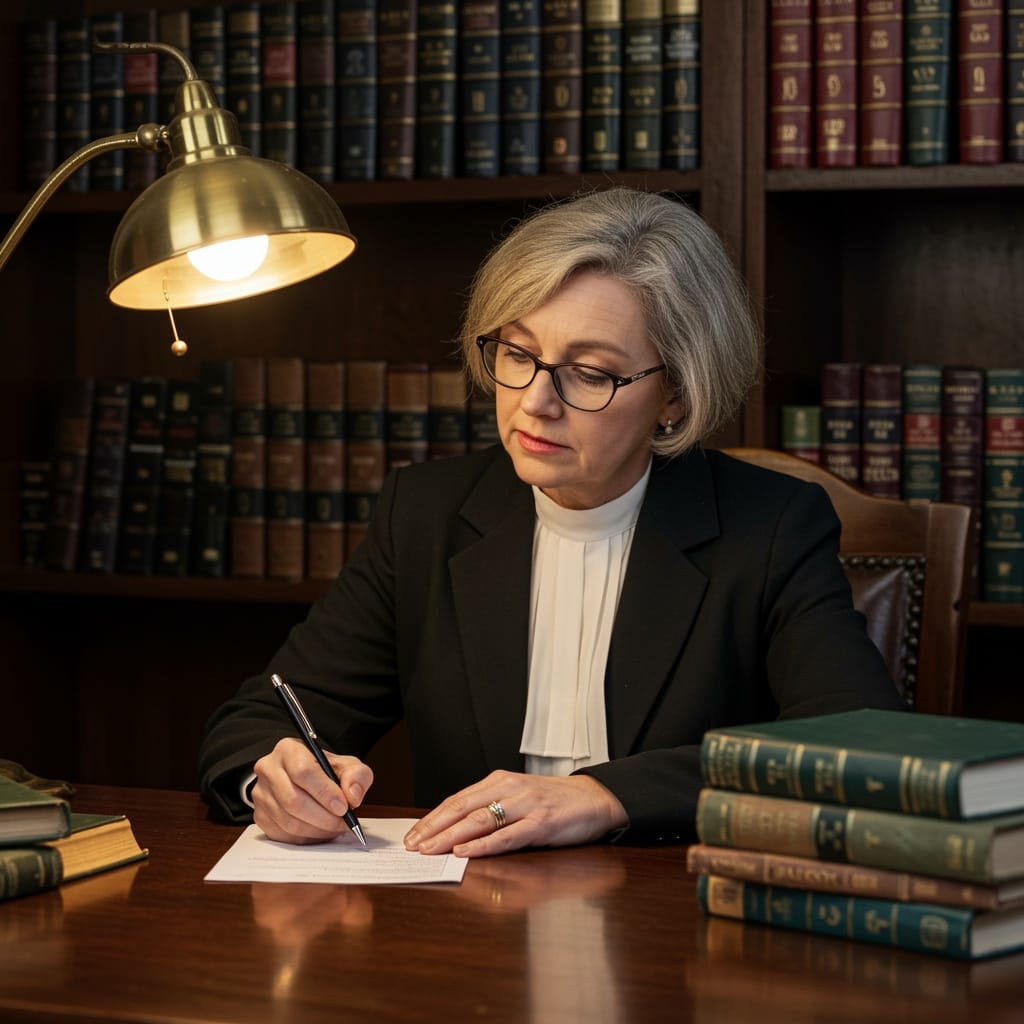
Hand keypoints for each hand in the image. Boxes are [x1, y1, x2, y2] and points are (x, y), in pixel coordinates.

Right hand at [251, 737, 372, 843]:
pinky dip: (306, 838)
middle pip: (294, 800)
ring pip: (289, 821)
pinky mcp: (260, 816)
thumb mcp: (346, 765)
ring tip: (335, 827)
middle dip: (324, 817)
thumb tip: (352, 796)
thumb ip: (357, 775)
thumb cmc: (324, 770)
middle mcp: (269, 769)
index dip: (325, 792)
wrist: (305, 778)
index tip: (343, 807)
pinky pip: (283, 835)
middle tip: (343, 822)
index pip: (303, 772)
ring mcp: (261, 794)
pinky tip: (320, 831)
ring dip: (317, 830)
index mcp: (288, 750)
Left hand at [403, 770, 627, 858]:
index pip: (457, 800)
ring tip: (430, 850)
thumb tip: (454, 830)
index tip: (413, 835)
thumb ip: (491, 808)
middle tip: (413, 846)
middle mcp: (509, 789)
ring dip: (450, 836)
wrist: (594, 798)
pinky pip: (507, 835)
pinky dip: (483, 845)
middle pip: (462, 808)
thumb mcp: (518, 797)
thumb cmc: (553, 801)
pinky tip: (466, 852)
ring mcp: (525, 805)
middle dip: (434, 828)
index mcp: (499, 781)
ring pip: (479, 820)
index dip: (432, 818)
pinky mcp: (541, 823)